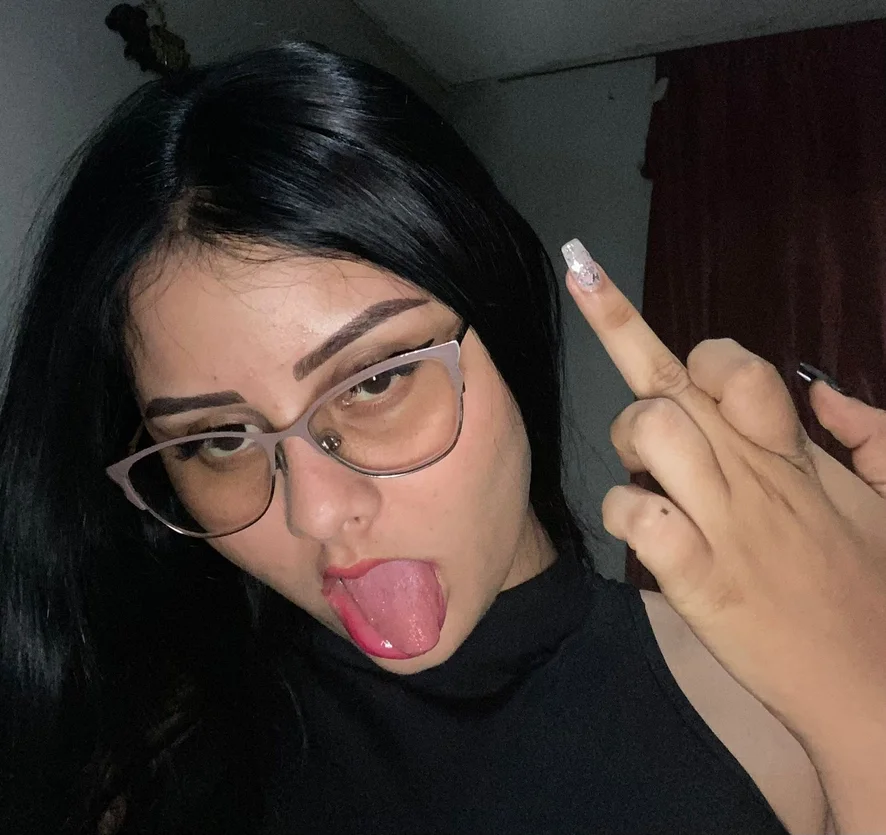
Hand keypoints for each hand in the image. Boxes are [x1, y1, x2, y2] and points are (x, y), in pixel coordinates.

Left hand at [562, 241, 885, 830]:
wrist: (877, 685)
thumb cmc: (875, 587)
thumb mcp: (885, 497)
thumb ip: (864, 430)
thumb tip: (816, 387)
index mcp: (790, 451)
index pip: (727, 363)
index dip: (693, 353)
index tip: (682, 367)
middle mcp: (752, 475)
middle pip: (665, 386)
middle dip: (637, 403)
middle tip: (649, 441)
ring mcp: (725, 527)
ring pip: (651, 433)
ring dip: (631, 449)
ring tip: (650, 480)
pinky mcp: (702, 583)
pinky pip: (638, 519)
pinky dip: (627, 519)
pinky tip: (649, 538)